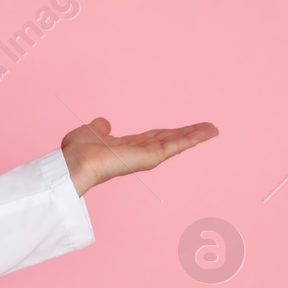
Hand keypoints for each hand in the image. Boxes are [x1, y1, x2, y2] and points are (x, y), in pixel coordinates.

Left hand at [60, 117, 218, 196]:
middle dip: (188, 134)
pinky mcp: (151, 157)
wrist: (75, 164)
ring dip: (195, 135)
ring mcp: (146, 156)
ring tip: (212, 129)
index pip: (154, 138)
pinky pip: (175, 145)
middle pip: (169, 139)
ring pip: (176, 142)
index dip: (170, 132)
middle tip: (207, 128)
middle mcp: (139, 153)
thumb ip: (100, 128)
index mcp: (127, 147)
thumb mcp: (90, 132)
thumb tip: (104, 123)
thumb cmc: (77, 152)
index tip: (184, 129)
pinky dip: (192, 138)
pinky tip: (206, 132)